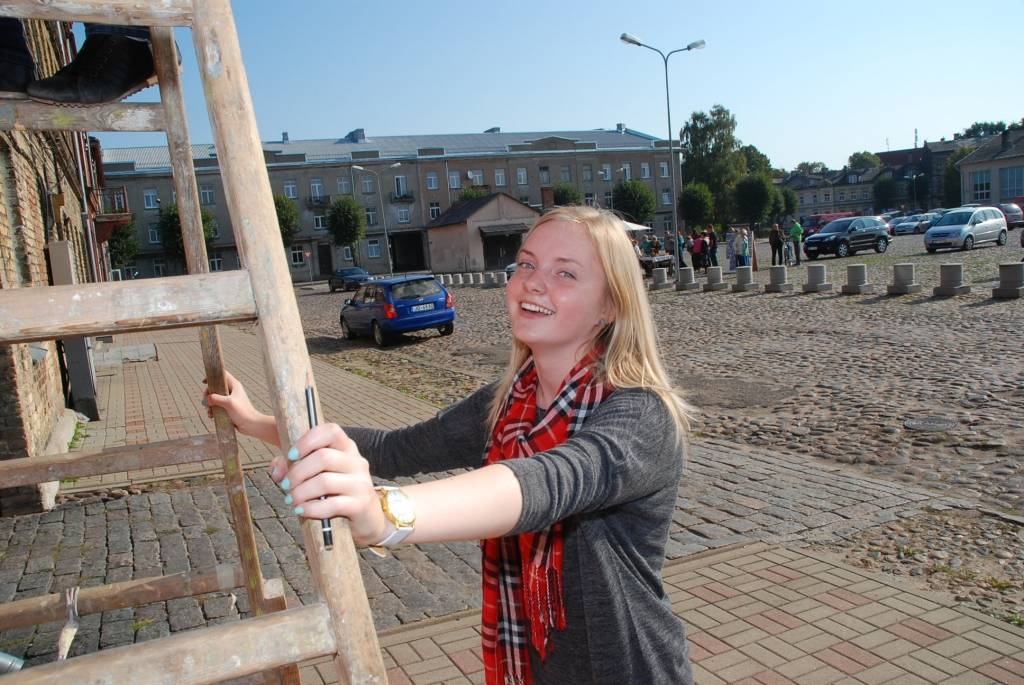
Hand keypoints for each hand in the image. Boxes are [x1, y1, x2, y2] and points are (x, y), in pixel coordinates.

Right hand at [203, 371, 257, 431]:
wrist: (251, 425)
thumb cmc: (243, 412)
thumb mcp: (229, 403)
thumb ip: (217, 398)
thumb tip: (208, 398)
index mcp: (234, 385)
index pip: (222, 375)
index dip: (212, 377)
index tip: (204, 382)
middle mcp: (232, 391)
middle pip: (215, 388)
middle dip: (208, 395)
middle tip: (205, 402)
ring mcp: (230, 400)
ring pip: (215, 398)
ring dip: (210, 405)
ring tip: (209, 412)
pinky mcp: (229, 408)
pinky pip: (217, 406)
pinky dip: (213, 410)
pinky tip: (212, 416)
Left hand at [272, 424, 386, 545]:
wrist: (367, 519)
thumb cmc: (337, 494)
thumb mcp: (318, 475)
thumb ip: (294, 466)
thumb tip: (276, 470)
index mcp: (347, 448)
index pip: (331, 431)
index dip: (307, 440)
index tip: (292, 455)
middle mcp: (356, 462)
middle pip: (323, 457)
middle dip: (297, 472)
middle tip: (286, 485)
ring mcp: (360, 483)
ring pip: (325, 481)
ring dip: (301, 492)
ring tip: (292, 500)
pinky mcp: (360, 504)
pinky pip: (332, 504)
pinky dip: (311, 508)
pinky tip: (302, 511)